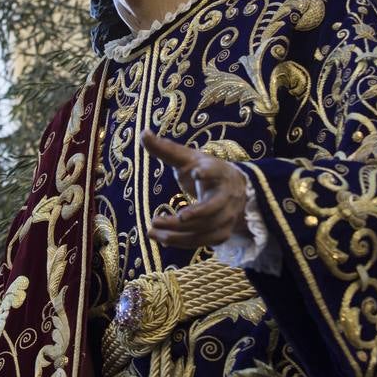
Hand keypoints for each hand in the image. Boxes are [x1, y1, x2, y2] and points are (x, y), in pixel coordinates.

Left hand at [142, 130, 249, 248]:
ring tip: (151, 230)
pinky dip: (182, 242)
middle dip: (186, 217)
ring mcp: (227, 216)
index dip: (208, 172)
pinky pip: (202, 242)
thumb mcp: (188, 159)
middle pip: (210, 209)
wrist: (234, 190)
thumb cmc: (205, 171)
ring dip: (177, 234)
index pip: (216, 171)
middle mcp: (227, 196)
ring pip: (204, 230)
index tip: (197, 173)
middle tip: (156, 219)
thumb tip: (143, 133)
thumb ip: (166, 149)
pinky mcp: (222, 233)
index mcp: (219, 172)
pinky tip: (162, 239)